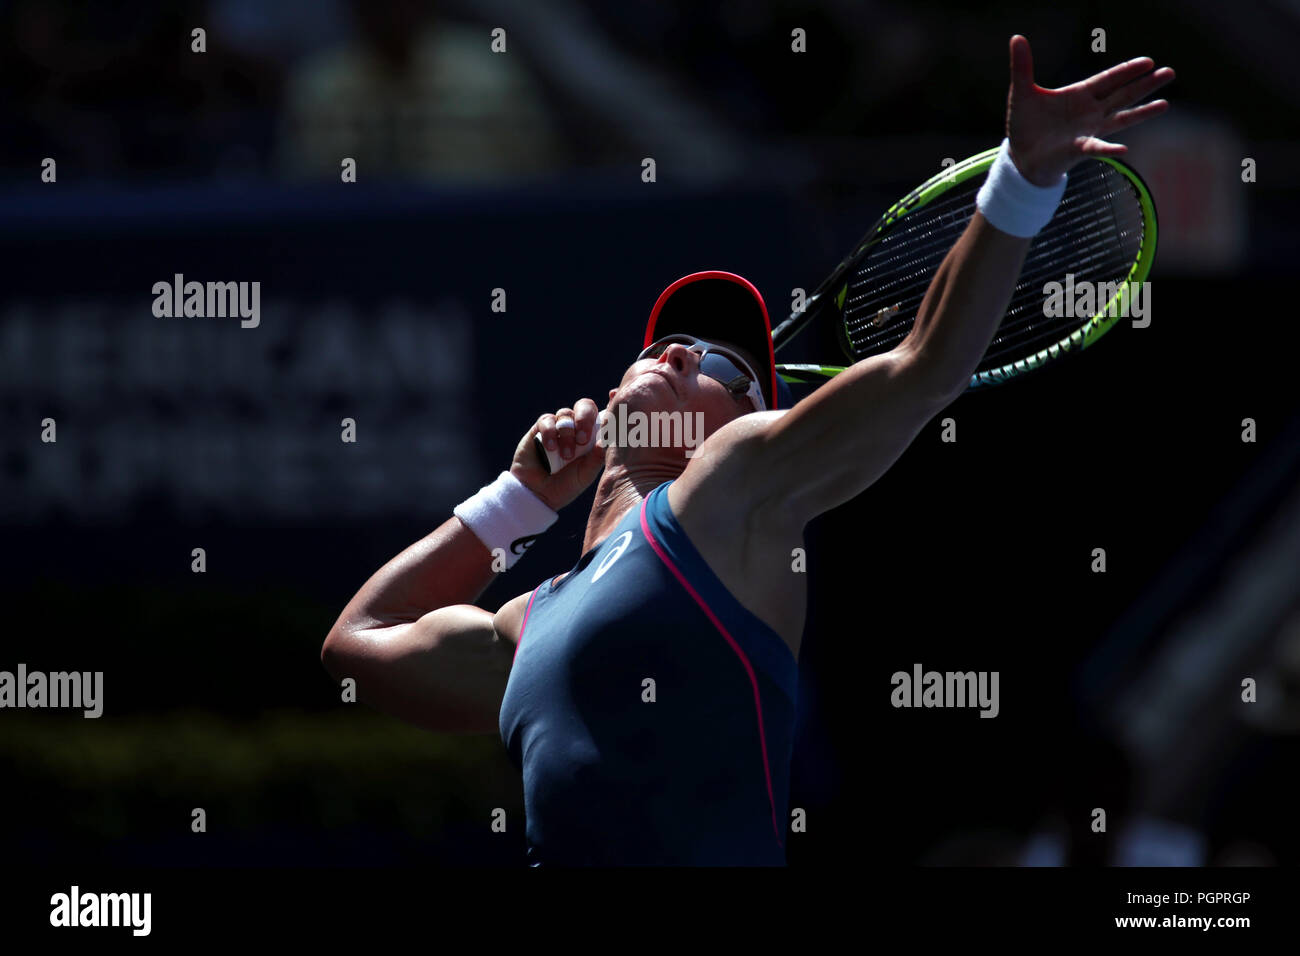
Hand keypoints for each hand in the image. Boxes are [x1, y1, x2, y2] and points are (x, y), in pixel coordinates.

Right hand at [509, 397, 604, 509]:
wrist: (537, 494)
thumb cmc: (565, 485)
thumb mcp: (585, 474)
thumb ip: (596, 457)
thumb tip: (607, 440)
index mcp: (593, 436)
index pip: (604, 413)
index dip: (611, 401)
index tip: (613, 394)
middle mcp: (577, 427)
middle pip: (585, 406)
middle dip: (585, 418)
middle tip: (583, 440)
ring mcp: (558, 427)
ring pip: (566, 414)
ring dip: (567, 434)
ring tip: (566, 456)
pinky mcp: (539, 429)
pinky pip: (547, 420)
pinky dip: (550, 433)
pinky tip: (551, 449)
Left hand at [1003, 35, 1173, 185]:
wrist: (1020, 156)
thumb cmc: (1025, 124)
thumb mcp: (1022, 92)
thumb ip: (1022, 66)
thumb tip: (1016, 38)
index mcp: (1080, 95)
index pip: (1108, 79)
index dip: (1127, 70)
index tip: (1149, 61)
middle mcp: (1090, 112)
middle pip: (1123, 95)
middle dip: (1145, 84)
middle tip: (1169, 72)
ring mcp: (1088, 131)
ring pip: (1120, 119)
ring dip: (1142, 112)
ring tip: (1165, 105)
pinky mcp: (1079, 149)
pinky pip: (1097, 148)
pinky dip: (1109, 148)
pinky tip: (1124, 148)